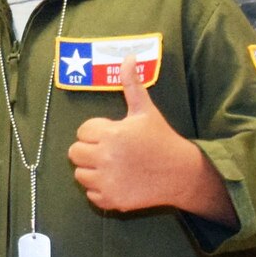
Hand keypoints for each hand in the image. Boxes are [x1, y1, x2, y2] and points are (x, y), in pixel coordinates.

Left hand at [67, 79, 232, 220]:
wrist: (181, 173)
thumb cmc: (161, 139)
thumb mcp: (145, 110)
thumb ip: (131, 84)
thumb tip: (128, 56)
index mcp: (111, 134)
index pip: (82, 132)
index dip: (96, 131)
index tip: (113, 134)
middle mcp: (105, 158)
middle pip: (75, 153)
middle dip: (89, 150)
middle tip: (109, 150)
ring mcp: (107, 182)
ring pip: (80, 175)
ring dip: (92, 170)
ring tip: (112, 165)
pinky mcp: (112, 200)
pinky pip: (91, 195)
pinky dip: (100, 190)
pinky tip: (118, 181)